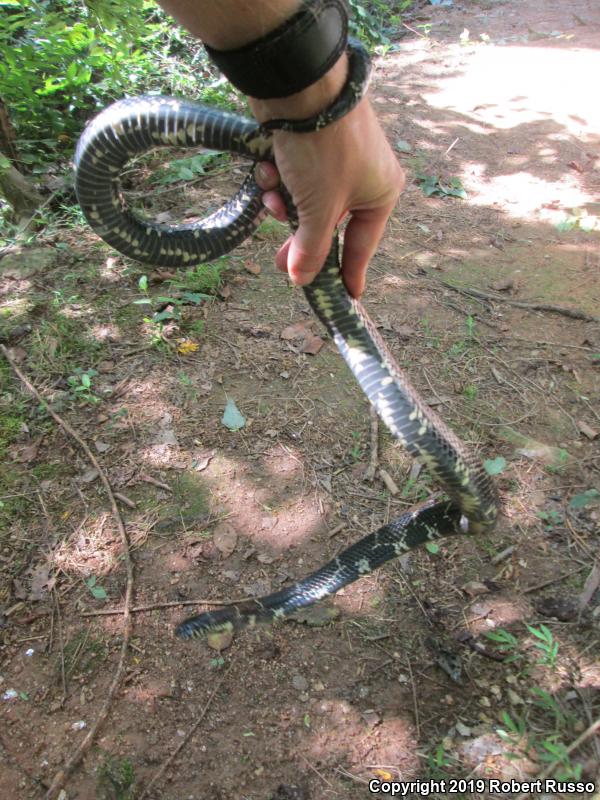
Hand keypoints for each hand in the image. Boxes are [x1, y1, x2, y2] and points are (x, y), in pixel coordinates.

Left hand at [253, 98, 404, 297]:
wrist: (301, 87)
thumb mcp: (319, 210)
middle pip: (327, 223)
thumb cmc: (325, 153)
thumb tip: (301, 280)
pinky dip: (279, 180)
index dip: (350, 272)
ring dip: (284, 204)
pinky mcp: (311, 144)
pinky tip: (267, 171)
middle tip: (277, 261)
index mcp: (381, 193)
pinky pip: (294, 177)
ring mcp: (337, 158)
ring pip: (306, 200)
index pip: (362, 245)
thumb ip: (311, 250)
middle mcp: (363, 177)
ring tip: (272, 198)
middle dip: (298, 236)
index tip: (347, 296)